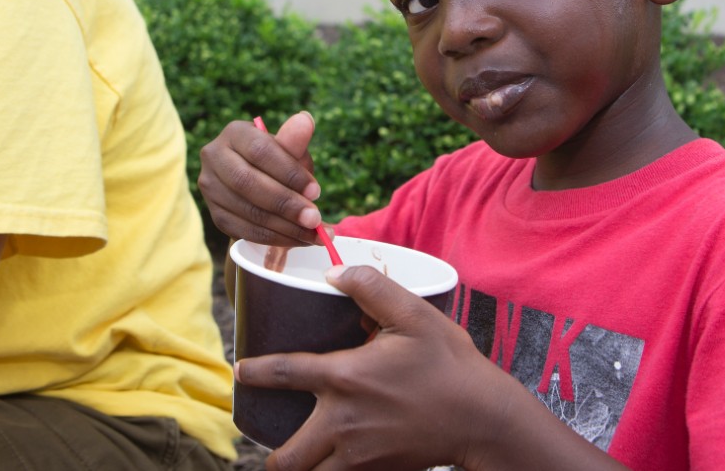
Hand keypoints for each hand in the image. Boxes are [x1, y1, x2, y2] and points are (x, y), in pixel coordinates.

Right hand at [197, 111, 324, 246]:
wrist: (259, 181)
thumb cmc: (278, 160)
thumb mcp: (289, 148)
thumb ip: (295, 140)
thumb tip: (305, 120)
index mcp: (235, 133)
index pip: (260, 151)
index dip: (289, 173)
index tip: (316, 191)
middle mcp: (214, 157)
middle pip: (248, 183)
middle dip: (285, 204)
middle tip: (314, 218)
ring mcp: (210, 188)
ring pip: (246, 210)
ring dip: (284, 226)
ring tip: (313, 233)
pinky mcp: (215, 214)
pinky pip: (244, 230)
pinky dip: (274, 238)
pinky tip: (297, 239)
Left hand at [235, 265, 509, 470]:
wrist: (484, 419)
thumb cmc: (450, 363)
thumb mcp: (415, 314)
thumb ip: (371, 288)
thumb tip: (335, 272)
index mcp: (346, 378)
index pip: (284, 373)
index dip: (256, 372)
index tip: (241, 372)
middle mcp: (344, 423)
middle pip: (287, 458)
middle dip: (274, 458)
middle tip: (272, 447)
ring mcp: (360, 456)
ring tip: (301, 462)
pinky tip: (338, 463)